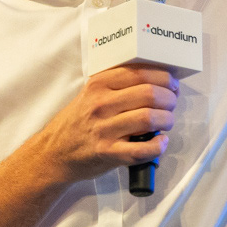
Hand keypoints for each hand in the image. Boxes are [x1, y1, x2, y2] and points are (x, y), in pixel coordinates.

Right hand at [29, 66, 177, 182]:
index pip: (140, 73)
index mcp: (98, 85)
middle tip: (171, 103)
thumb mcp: (90, 94)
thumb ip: (116, 84)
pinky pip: (142, 149)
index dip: (163, 77)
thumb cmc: (78, 122)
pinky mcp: (108, 152)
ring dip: (167, 120)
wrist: (55, 152)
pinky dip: (158, 145)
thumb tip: (155, 78)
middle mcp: (101, 104)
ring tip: (167, 122)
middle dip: (169, 98)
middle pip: (149, 94)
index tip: (172, 84)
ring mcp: (104, 129)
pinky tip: (161, 141)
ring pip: (149, 118)